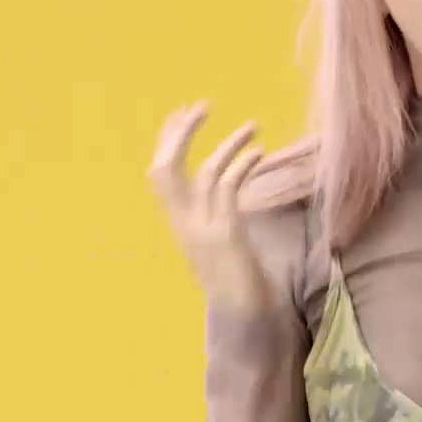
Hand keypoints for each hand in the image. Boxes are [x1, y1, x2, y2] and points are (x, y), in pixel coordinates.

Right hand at [147, 100, 273, 315]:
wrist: (244, 315)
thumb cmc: (239, 279)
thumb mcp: (222, 241)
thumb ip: (216, 215)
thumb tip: (226, 187)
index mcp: (179, 224)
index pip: (162, 174)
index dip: (168, 140)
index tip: (183, 111)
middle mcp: (183, 224)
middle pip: (164, 169)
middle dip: (179, 134)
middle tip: (202, 105)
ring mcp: (202, 230)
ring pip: (202, 174)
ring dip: (227, 144)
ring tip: (254, 125)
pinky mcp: (225, 234)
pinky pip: (228, 190)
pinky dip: (242, 165)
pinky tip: (259, 152)